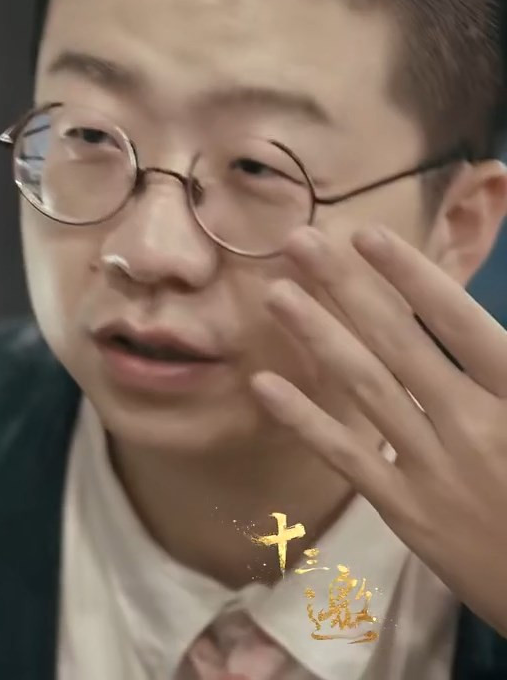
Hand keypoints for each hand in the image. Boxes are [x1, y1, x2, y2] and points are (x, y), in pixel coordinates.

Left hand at [250, 224, 506, 635]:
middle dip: (344, 287)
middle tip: (296, 241)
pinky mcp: (407, 511)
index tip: (366, 235)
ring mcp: (434, 470)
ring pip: (363, 388)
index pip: (460, 322)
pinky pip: (347, 457)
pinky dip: (304, 420)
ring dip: (316, 335)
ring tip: (275, 293)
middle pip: (397, 342)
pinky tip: (264, 385)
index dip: (411, 276)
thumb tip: (481, 331)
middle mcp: (474, 426)